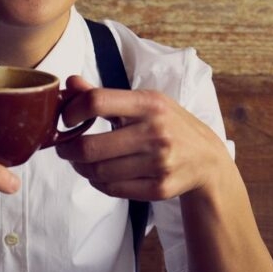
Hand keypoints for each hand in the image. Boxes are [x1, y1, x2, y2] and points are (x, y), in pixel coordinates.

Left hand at [56, 75, 228, 201]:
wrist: (208, 160)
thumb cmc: (168, 125)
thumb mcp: (143, 103)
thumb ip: (104, 95)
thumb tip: (70, 82)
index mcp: (149, 104)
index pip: (97, 102)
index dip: (72, 111)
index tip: (66, 119)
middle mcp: (156, 132)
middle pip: (90, 146)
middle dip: (67, 149)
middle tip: (64, 148)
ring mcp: (159, 163)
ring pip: (98, 172)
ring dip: (81, 168)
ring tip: (80, 161)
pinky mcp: (160, 188)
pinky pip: (112, 189)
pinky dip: (98, 183)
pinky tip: (100, 174)